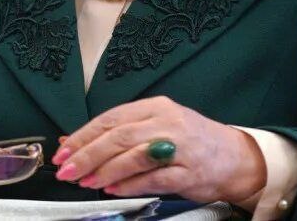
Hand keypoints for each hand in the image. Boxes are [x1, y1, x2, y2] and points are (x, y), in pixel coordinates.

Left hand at [51, 96, 265, 205]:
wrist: (234, 157)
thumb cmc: (190, 141)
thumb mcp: (157, 126)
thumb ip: (120, 133)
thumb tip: (74, 142)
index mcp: (156, 106)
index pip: (111, 118)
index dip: (83, 135)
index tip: (63, 151)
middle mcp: (167, 122)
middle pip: (118, 136)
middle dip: (87, 154)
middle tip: (67, 170)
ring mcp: (180, 147)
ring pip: (133, 156)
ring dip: (104, 171)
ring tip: (85, 182)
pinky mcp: (189, 172)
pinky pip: (152, 179)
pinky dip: (128, 185)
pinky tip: (112, 189)